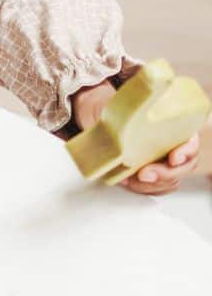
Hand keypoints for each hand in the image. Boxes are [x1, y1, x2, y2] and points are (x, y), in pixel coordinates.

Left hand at [71, 80, 201, 195]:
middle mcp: (174, 147)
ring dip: (149, 185)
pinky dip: (140, 188)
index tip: (173, 157)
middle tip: (144, 174)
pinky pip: (154, 188)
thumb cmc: (118, 112)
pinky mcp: (152, 175)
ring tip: (127, 179)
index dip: (186, 152)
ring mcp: (164, 163)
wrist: (105, 120)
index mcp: (174, 127)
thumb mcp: (119, 106)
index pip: (190, 142)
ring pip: (168, 182)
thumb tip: (112, 119)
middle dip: (164, 174)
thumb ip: (122, 112)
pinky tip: (124, 181)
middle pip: (181, 168)